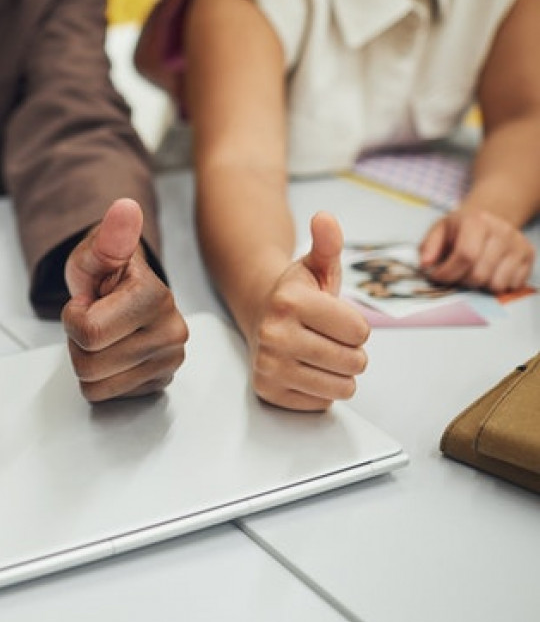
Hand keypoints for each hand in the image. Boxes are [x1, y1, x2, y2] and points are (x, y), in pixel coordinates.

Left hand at [61, 198, 187, 401]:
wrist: (120, 293)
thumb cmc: (105, 274)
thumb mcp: (96, 252)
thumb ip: (108, 238)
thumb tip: (125, 210)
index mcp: (155, 297)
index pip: (89, 333)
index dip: (73, 318)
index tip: (87, 302)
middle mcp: (172, 332)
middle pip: (90, 364)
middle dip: (78, 342)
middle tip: (93, 320)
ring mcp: (169, 361)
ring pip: (95, 385)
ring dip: (86, 361)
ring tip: (101, 336)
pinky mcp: (159, 382)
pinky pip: (106, 396)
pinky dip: (100, 378)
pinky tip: (111, 352)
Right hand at [250, 212, 369, 410]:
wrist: (260, 316)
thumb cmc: (298, 294)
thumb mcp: (317, 265)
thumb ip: (328, 244)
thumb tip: (325, 218)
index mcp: (290, 302)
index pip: (360, 332)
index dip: (356, 326)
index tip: (336, 318)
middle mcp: (274, 335)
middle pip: (353, 361)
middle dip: (351, 351)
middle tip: (329, 338)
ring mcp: (268, 366)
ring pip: (342, 386)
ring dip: (340, 373)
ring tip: (322, 355)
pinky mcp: (268, 391)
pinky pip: (322, 403)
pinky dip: (321, 390)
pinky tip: (305, 369)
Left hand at [419, 208, 534, 292]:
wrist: (490, 216)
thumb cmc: (459, 229)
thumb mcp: (439, 230)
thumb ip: (429, 247)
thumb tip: (425, 265)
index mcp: (476, 221)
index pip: (465, 256)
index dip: (448, 273)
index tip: (437, 276)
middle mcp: (501, 231)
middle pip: (480, 274)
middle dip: (461, 282)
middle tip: (455, 276)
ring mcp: (517, 243)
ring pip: (496, 283)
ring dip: (480, 286)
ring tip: (472, 274)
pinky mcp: (529, 254)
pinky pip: (513, 285)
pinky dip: (497, 285)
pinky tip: (490, 273)